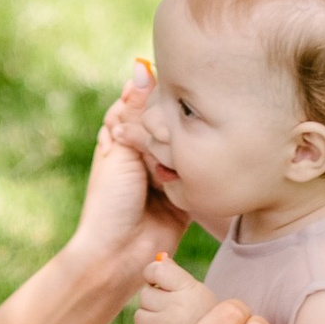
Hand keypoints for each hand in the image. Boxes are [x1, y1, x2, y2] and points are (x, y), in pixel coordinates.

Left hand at [67, 62, 184, 291]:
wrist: (119, 256)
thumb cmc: (110, 203)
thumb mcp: (120, 151)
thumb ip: (134, 112)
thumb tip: (140, 68)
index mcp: (122, 142)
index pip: (140, 105)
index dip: (155, 92)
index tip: (175, 75)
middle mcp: (144, 157)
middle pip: (166, 124)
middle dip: (178, 116)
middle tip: (194, 101)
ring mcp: (167, 176)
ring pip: (185, 146)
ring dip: (190, 141)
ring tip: (202, 127)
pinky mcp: (186, 196)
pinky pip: (199, 173)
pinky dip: (203, 165)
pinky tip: (214, 149)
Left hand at [132, 253, 212, 323]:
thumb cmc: (202, 314)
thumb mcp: (195, 290)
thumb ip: (175, 273)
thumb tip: (159, 257)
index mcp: (188, 289)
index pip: (157, 270)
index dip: (152, 272)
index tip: (157, 279)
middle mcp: (177, 308)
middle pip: (145, 294)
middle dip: (153, 299)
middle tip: (169, 306)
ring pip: (140, 316)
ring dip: (149, 318)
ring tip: (166, 322)